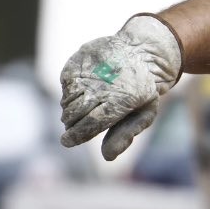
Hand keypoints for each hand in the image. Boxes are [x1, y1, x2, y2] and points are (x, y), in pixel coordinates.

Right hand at [59, 15, 182, 159]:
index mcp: (121, 101)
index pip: (92, 123)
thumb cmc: (142, 90)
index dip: (77, 135)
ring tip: (80, 110)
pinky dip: (69, 93)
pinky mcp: (78, 60)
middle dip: (71, 125)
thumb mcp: (143, 113)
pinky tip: (81, 92)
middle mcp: (103, 85)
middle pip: (76, 113)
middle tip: (73, 128)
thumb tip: (107, 157)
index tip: (67, 142)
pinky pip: (65, 84)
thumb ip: (125, 135)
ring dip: (69, 110)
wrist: (142, 50)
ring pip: (68, 99)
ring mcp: (89, 70)